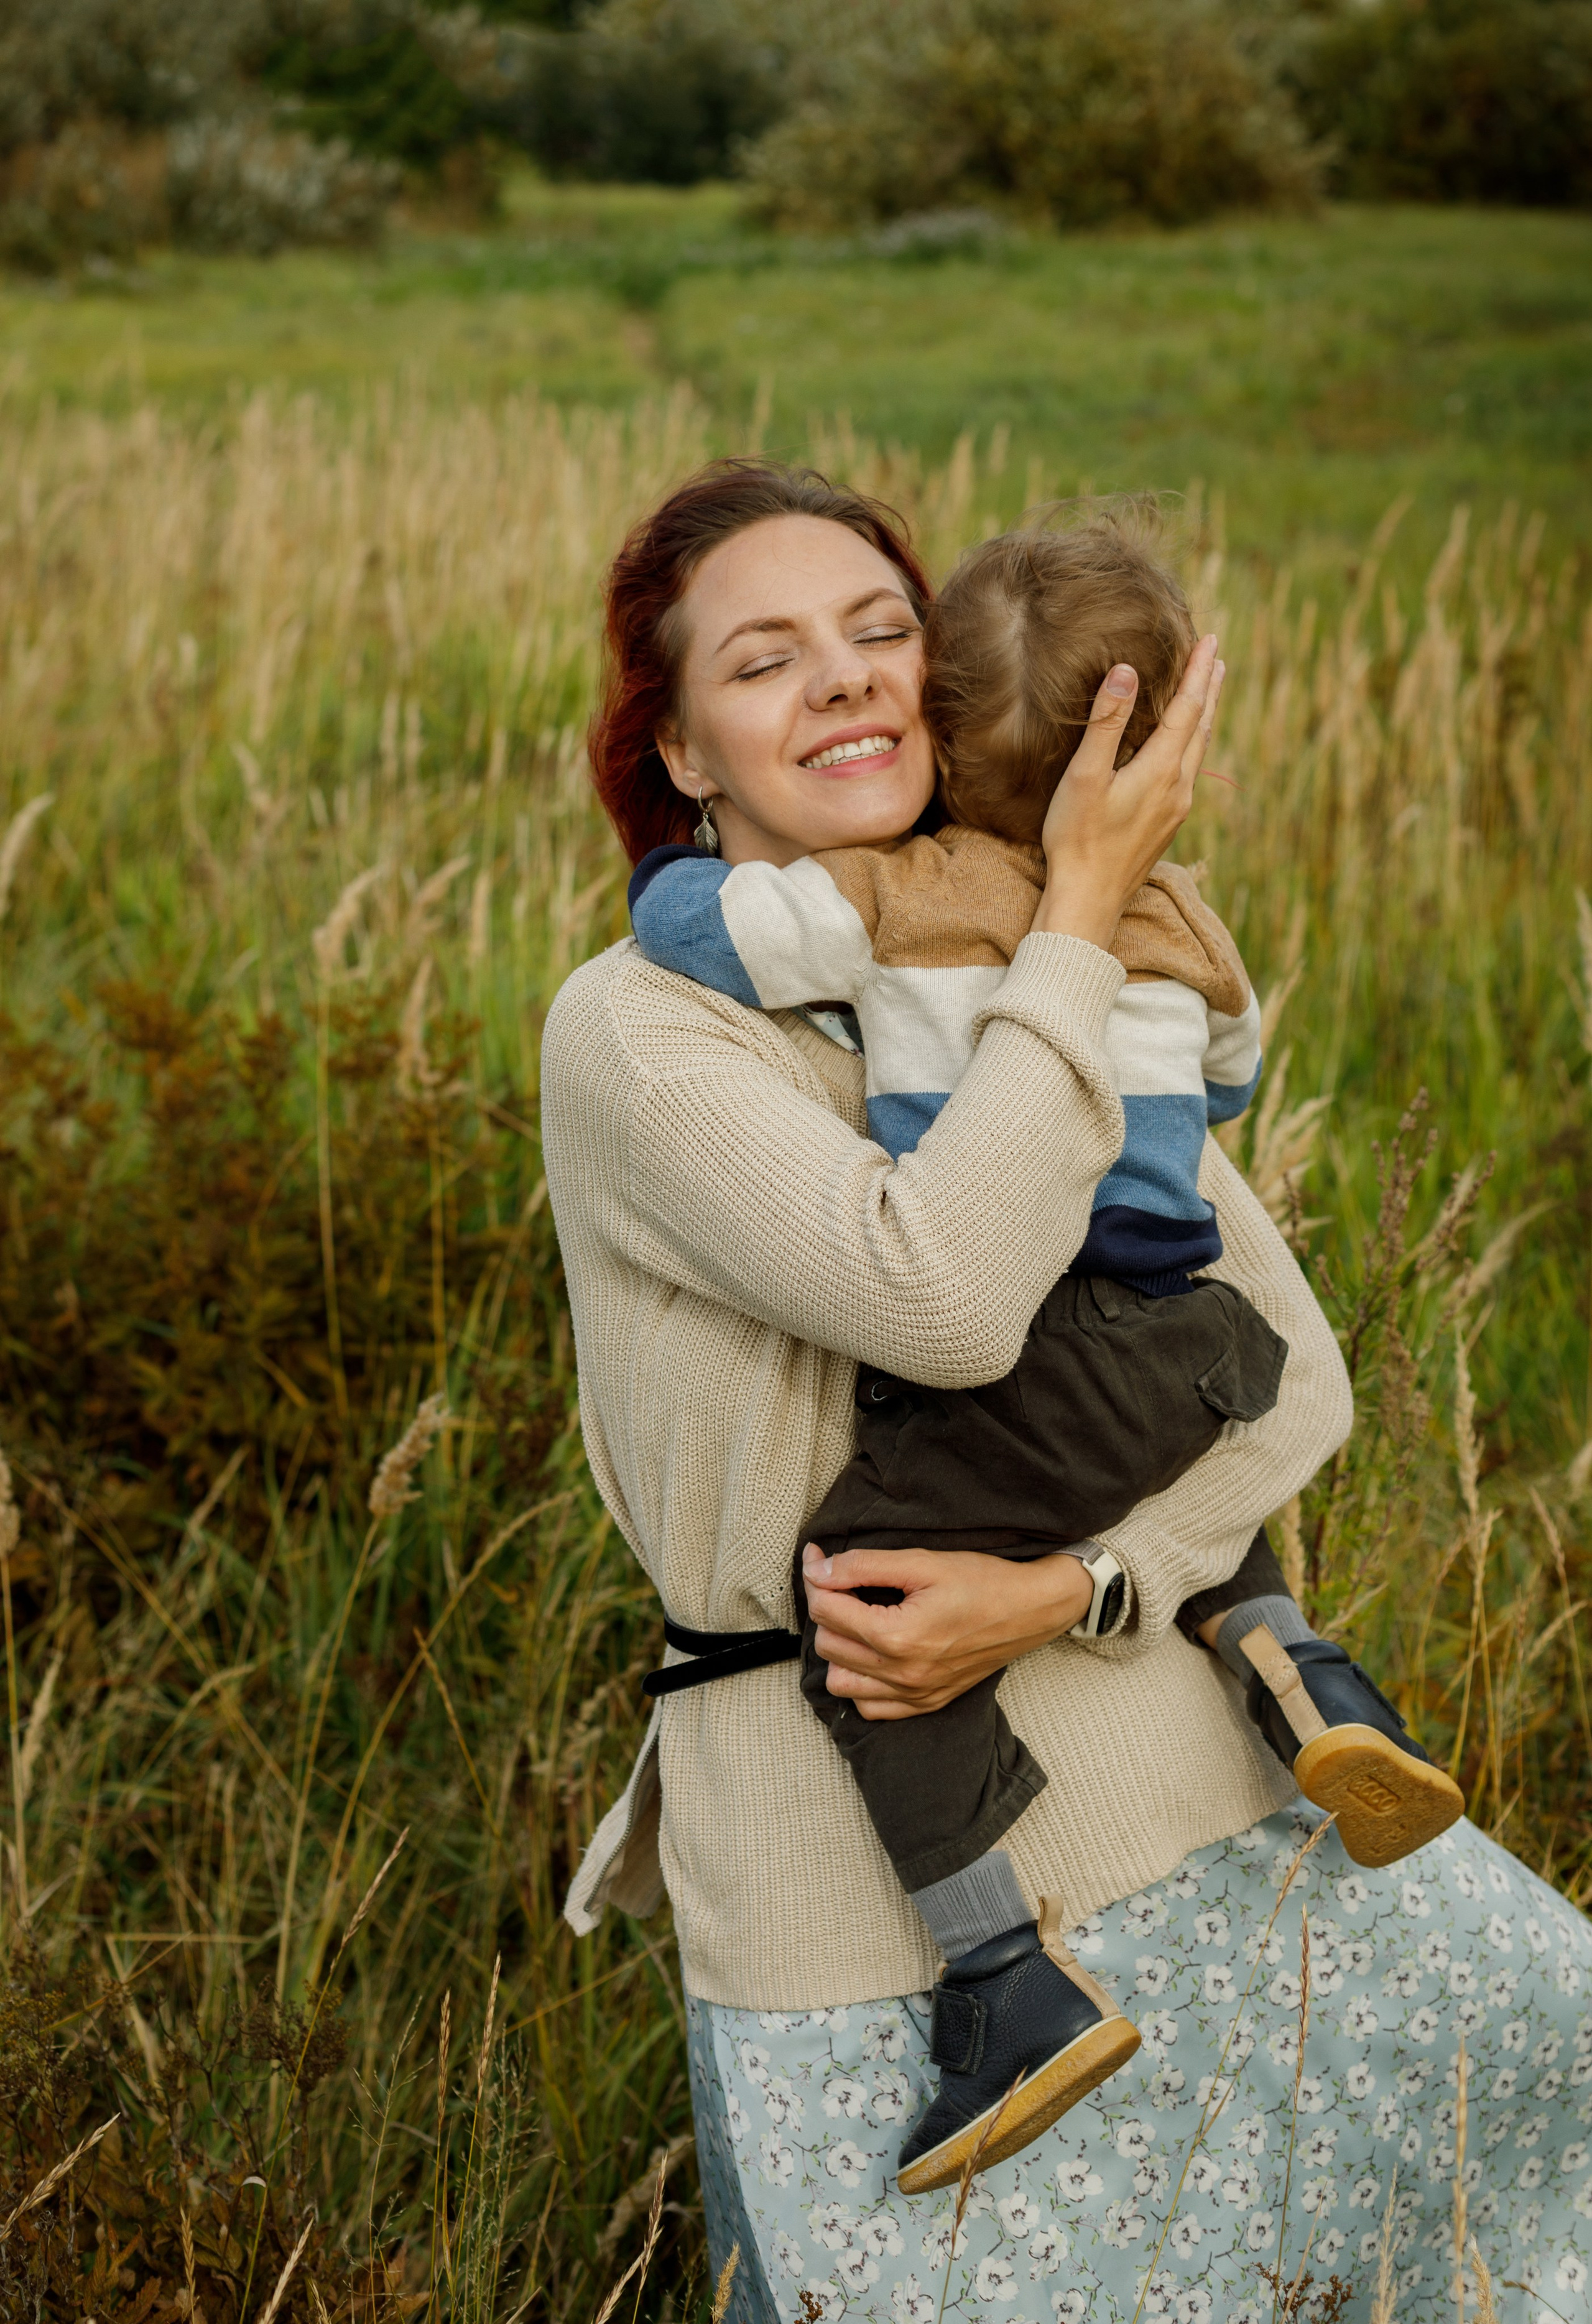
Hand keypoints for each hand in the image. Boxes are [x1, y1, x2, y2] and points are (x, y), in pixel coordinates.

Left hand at [801, 1543, 1092, 1721]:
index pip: (827, 1611)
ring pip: (840, 1682)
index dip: (817, 1576)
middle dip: (827, 1608)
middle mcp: (903, 1674)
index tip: (818, 1556)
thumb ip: (863, 1565)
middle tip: (841, 1582)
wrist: (1031, 1609)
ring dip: (839, 1649)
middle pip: (828, 1645)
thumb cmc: (982, 1580)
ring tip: (857, 1619)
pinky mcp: (927, 1704)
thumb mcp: (922, 1560)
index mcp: (899, 1636)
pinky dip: (861, 1683)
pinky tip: (873, 1655)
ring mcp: (916, 1695)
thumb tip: (818, 1568)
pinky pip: (870, 1708)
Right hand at [1031, 635, 1225, 951]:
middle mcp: (1178, 788)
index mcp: (1161, 770)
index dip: (1199, 672)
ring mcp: (1175, 809)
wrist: (1088, 901)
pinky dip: (1191, 744)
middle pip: (1202, 727)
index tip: (1209, 640)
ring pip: (1198, 751)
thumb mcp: (1085, 777)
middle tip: (1218, 658)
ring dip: (1204, 717)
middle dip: (1209, 690)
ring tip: (1209, 694)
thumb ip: (1106, 723)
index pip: (1188, 708)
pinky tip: (1182, 747)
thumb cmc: (1078, 840)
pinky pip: (1187, 771)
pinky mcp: (1166, 825)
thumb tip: (1127, 671)